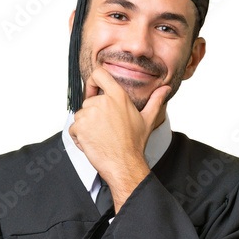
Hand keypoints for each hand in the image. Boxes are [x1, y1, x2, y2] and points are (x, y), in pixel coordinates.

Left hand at [70, 69, 170, 210]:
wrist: (124, 164)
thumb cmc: (134, 143)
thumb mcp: (147, 119)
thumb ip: (155, 101)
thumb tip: (165, 89)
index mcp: (118, 96)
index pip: (99, 74)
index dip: (93, 81)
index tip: (92, 89)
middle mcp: (103, 102)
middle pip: (88, 101)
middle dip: (93, 115)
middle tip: (105, 129)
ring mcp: (90, 114)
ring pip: (80, 115)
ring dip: (86, 127)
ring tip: (100, 137)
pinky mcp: (80, 126)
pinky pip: (73, 129)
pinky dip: (79, 137)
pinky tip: (92, 143)